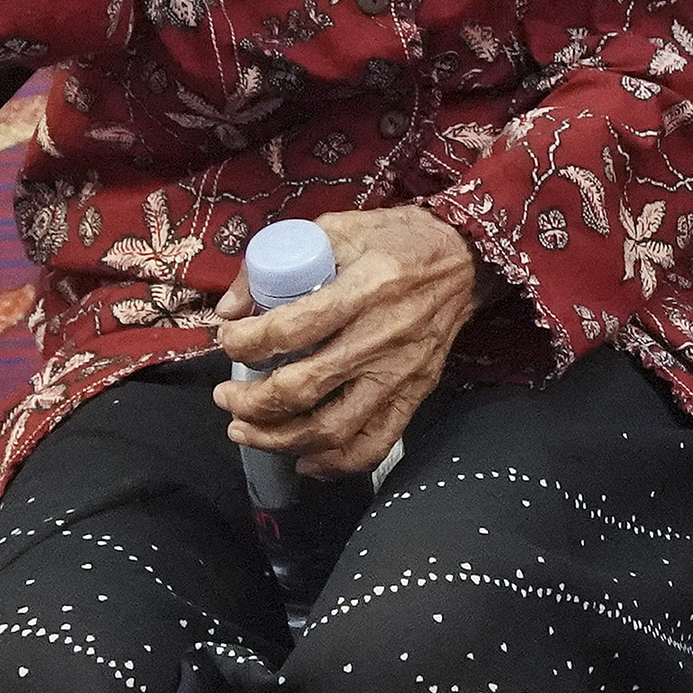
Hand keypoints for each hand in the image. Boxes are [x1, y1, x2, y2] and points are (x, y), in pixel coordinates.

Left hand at [210, 206, 485, 479]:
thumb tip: (229, 309)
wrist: (466, 260)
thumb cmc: (398, 239)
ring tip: (246, 431)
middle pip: (302, 388)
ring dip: (278, 439)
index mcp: (363, 287)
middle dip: (250, 402)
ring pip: (331, 427)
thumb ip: (278, 262)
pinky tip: (303, 460)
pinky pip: (374, 444)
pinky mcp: (416, 393)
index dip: (245, 343)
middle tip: (225, 397)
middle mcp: (382, 336)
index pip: (289, 330)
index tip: (229, 340)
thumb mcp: (337, 229)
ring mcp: (401, 371)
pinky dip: (334, 463)